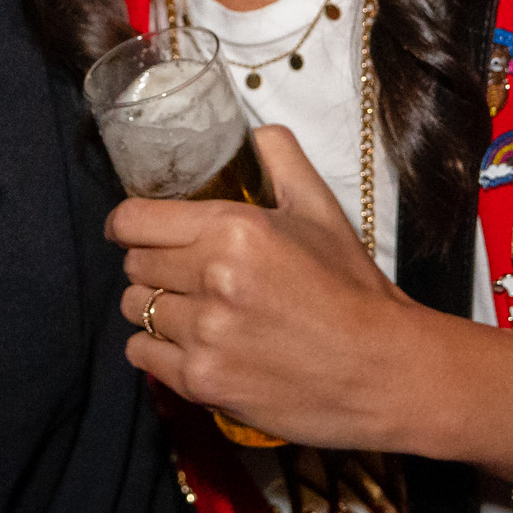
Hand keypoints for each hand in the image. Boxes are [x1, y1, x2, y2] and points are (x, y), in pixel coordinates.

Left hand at [107, 126, 415, 450]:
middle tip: (181, 275)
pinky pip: (141, 355)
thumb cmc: (352, 289)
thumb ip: (283, 160)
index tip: (136, 232)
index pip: (133, 220)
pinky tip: (191, 345)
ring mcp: (206, 334)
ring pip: (134, 309)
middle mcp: (212, 278)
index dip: (129, 225)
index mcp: (234, 229)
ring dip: (154, 308)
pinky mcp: (203, 381)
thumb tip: (260, 131)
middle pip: (133, 265)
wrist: (384, 370)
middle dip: (151, 266)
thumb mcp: (321, 212)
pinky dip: (157, 350)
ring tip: (191, 311)